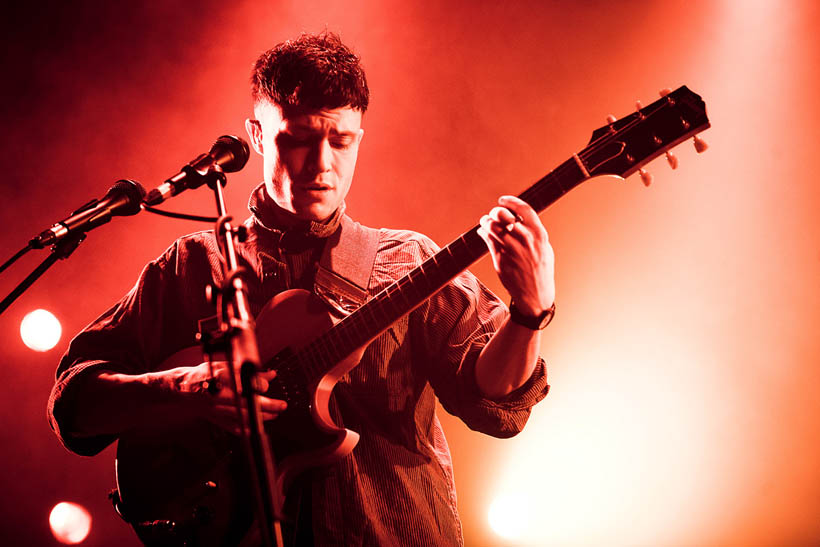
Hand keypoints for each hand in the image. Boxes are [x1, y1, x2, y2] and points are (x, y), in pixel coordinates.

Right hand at [161, 361, 286, 434]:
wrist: (180, 388)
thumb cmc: (204, 374)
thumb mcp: (226, 367)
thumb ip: (249, 373)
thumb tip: (270, 375)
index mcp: (219, 377)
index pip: (243, 383)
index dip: (258, 385)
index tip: (266, 386)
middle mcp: (216, 394)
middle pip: (245, 402)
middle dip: (266, 405)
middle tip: (281, 406)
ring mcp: (214, 409)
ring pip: (240, 416)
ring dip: (260, 417)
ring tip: (274, 415)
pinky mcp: (213, 418)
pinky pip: (231, 427)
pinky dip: (245, 429)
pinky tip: (255, 428)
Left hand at [477, 195, 554, 315]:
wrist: (535, 294)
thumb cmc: (540, 268)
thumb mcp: (544, 247)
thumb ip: (533, 232)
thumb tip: (517, 216)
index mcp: (539, 235)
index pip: (524, 210)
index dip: (511, 201)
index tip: (503, 200)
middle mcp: (525, 241)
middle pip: (504, 216)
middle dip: (495, 212)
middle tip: (493, 214)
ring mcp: (512, 250)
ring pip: (492, 227)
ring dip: (486, 222)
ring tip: (486, 222)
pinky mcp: (500, 259)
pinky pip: (487, 240)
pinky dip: (483, 233)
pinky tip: (484, 232)